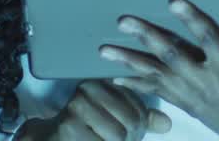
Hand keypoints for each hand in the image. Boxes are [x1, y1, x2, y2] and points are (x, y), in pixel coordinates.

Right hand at [20, 79, 172, 140]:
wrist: (52, 139)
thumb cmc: (87, 130)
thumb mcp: (116, 120)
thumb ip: (142, 120)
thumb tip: (167, 124)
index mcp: (104, 83)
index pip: (139, 108)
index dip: (139, 128)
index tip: (127, 133)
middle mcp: (90, 88)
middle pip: (131, 122)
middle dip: (128, 139)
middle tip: (113, 140)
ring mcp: (78, 105)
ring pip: (118, 136)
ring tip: (101, 140)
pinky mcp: (69, 125)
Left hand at [99, 0, 218, 140]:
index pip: (208, 39)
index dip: (191, 19)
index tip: (173, 1)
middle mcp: (208, 83)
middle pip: (172, 57)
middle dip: (146, 37)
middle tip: (124, 21)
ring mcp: (194, 97)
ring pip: (157, 76)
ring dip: (130, 62)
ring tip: (105, 50)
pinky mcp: (187, 106)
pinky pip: (157, 93)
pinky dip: (135, 84)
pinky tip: (115, 76)